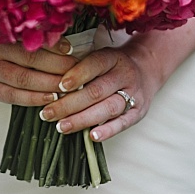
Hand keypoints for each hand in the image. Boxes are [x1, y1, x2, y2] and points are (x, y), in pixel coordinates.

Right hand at [0, 35, 77, 105]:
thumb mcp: (9, 32)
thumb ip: (32, 36)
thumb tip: (67, 40)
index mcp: (0, 33)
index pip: (31, 39)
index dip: (54, 45)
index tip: (72, 50)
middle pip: (30, 59)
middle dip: (58, 66)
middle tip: (78, 71)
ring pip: (23, 79)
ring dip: (49, 84)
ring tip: (68, 86)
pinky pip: (13, 96)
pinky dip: (34, 98)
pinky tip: (51, 98)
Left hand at [37, 41, 154, 141]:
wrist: (146, 70)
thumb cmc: (112, 66)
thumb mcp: (100, 57)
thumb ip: (80, 65)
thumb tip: (49, 79)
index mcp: (114, 58)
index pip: (95, 64)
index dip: (77, 75)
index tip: (58, 86)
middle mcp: (126, 75)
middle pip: (97, 90)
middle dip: (70, 103)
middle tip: (48, 113)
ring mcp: (134, 94)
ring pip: (108, 107)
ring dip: (83, 119)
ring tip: (61, 127)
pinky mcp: (138, 112)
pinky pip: (123, 123)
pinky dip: (108, 130)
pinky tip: (92, 136)